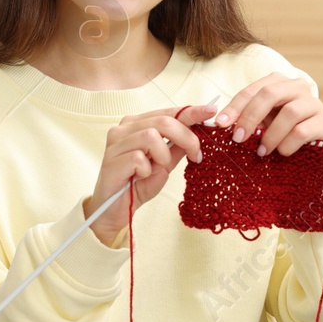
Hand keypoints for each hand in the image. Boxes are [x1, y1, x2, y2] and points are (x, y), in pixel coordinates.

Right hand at [83, 104, 217, 246]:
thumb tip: (199, 131)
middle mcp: (124, 128)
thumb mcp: (165, 164)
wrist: (115, 210)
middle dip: (186, 138)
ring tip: (157, 169)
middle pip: (163, 121)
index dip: (190, 111)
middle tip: (197, 155)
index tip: (211, 111)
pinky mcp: (111, 160)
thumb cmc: (137, 185)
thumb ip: (178, 147)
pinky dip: (147, 170)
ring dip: (163, 156)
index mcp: (137, 124)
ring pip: (151, 136)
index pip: (167, 112)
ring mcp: (115, 143)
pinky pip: (139, 158)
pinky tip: (140, 177)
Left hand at [209, 74, 322, 156]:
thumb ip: (246, 118)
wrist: (313, 142)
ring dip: (271, 135)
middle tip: (238, 138)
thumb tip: (223, 124)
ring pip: (290, 113)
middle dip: (250, 117)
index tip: (220, 124)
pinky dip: (287, 144)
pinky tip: (281, 152)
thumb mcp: (262, 121)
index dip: (235, 107)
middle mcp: (297, 87)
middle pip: (270, 94)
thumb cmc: (281, 129)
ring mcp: (313, 103)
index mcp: (278, 82)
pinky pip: (302, 132)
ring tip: (261, 151)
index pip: (252, 90)